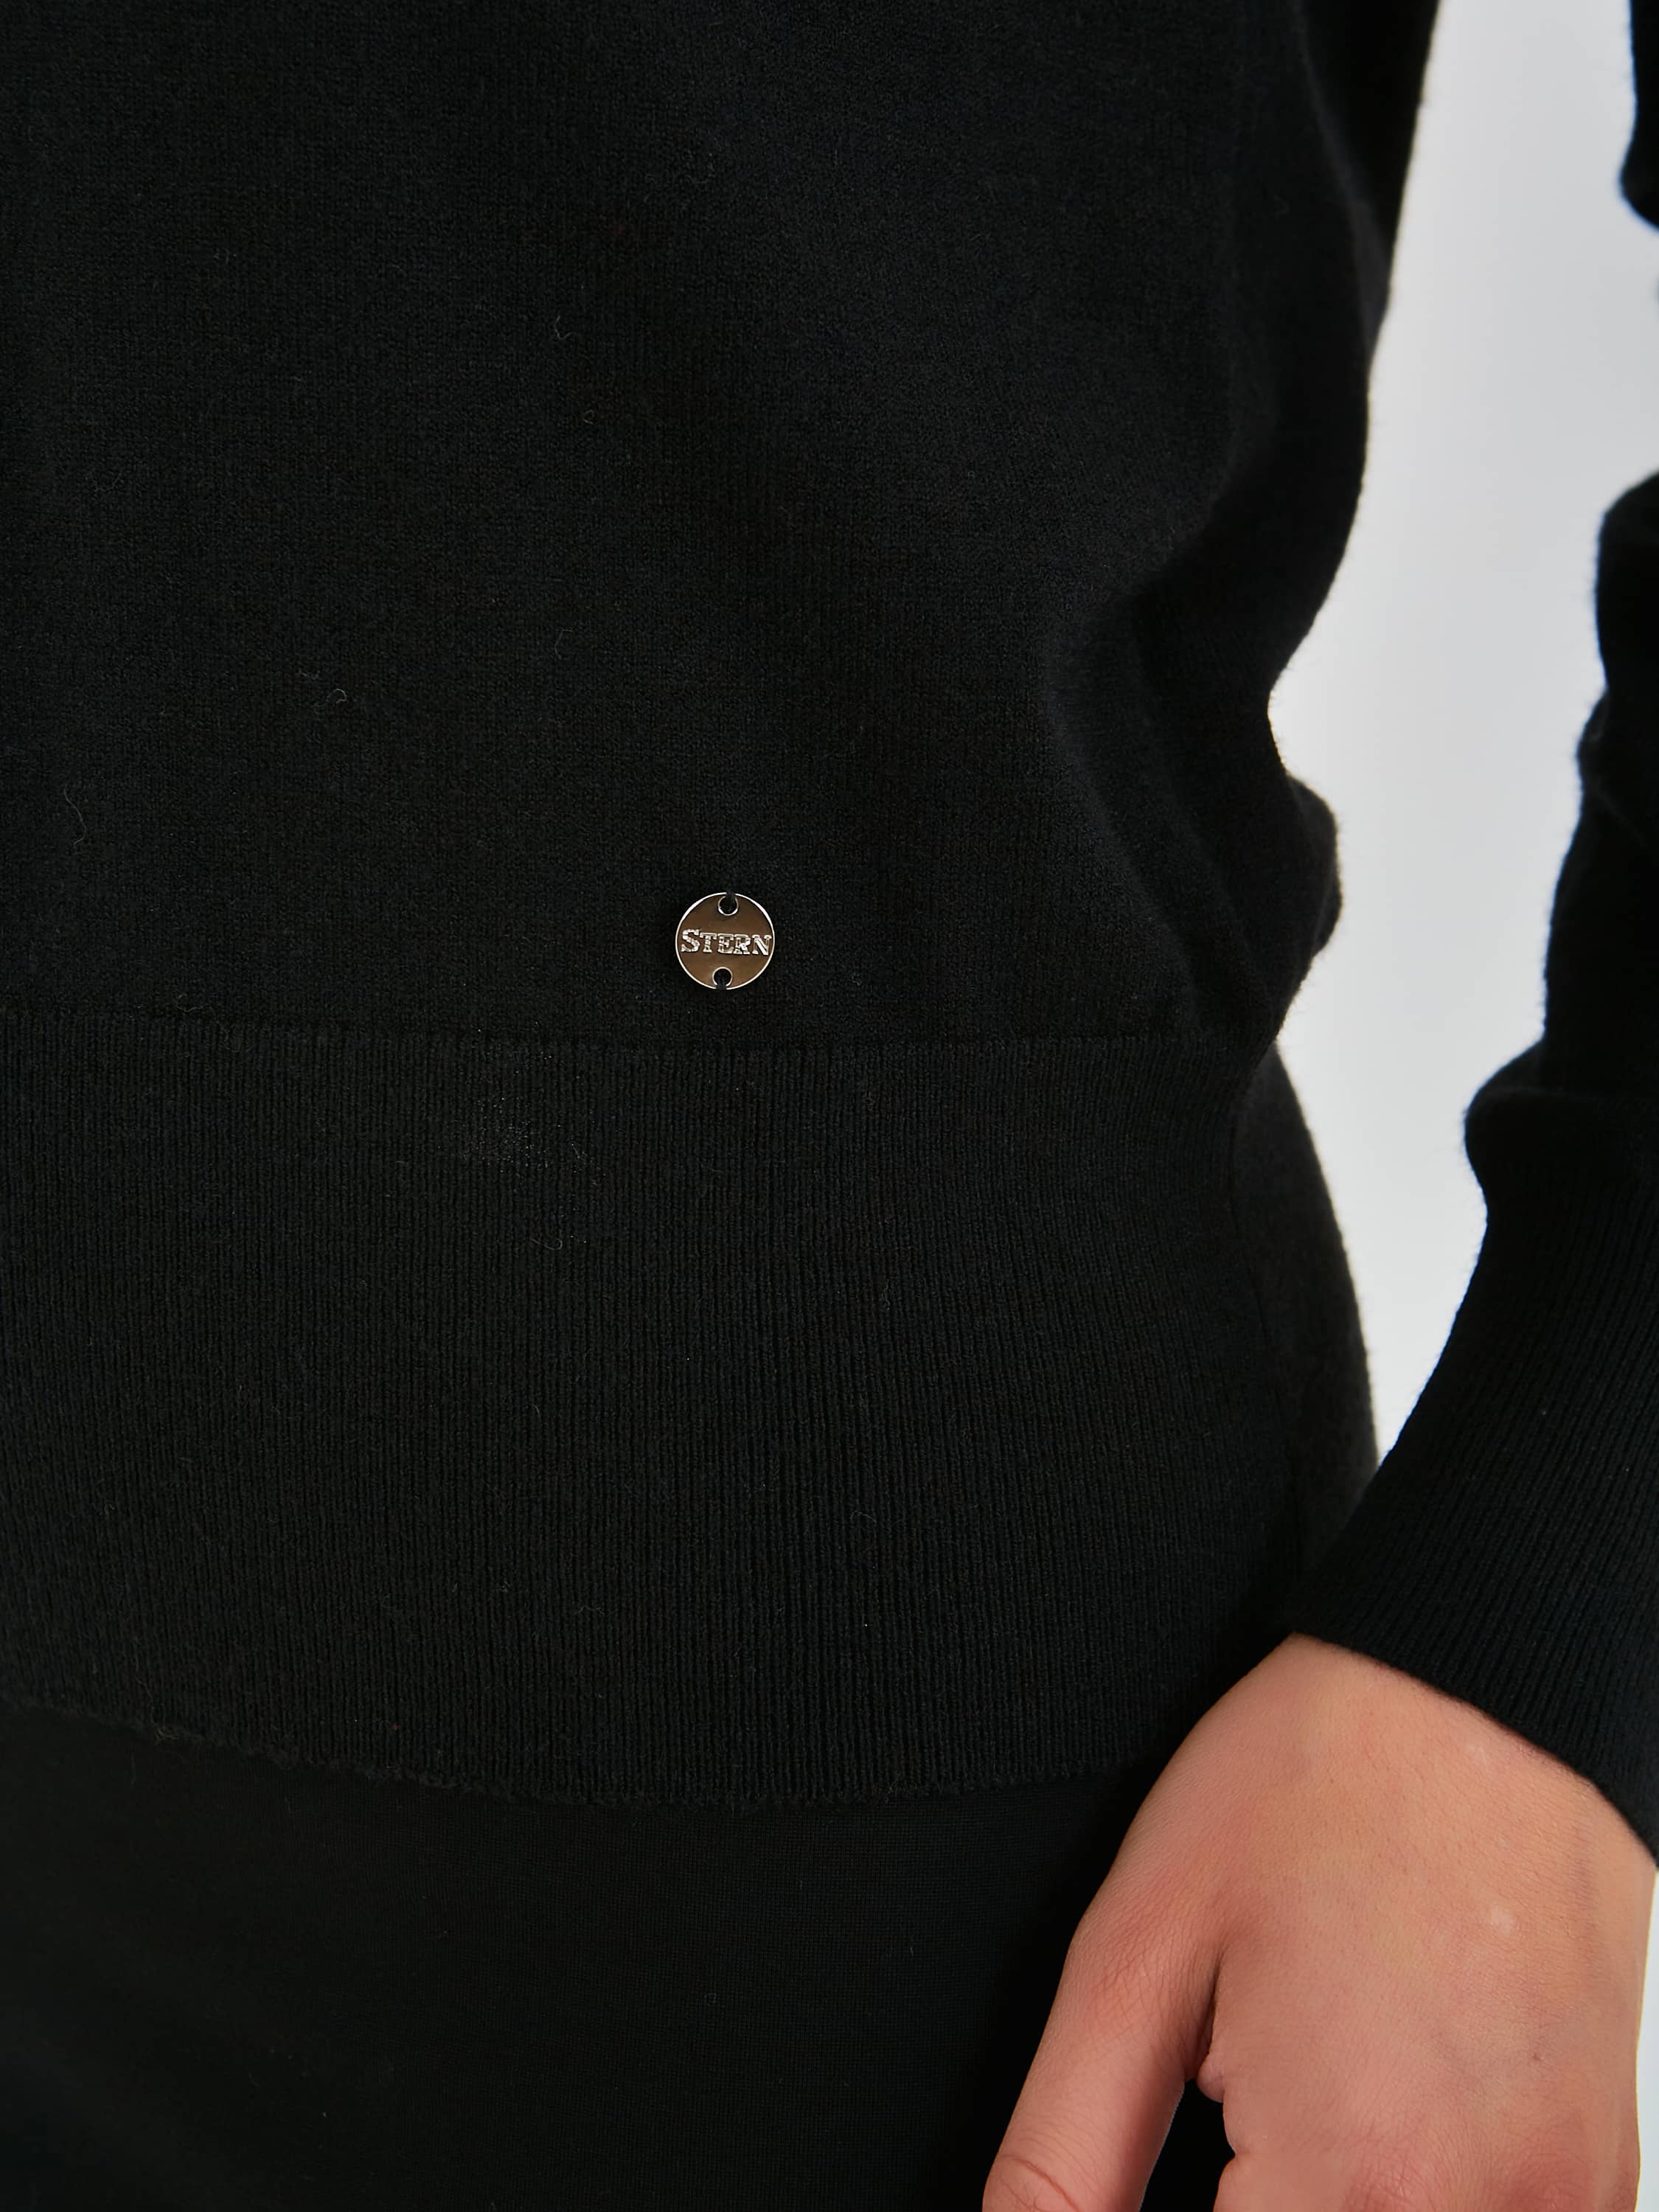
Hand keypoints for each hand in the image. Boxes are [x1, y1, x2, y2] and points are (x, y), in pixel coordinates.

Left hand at [983, 1631, 1655, 2210]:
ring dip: (1331, 2203)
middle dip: (1249, 2204)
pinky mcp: (1604, 2175)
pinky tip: (1384, 2109)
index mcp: (1356, 2172)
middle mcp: (1486, 2210)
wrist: (1475, 1687)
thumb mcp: (1133, 1953)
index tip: (1184, 2164)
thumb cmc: (1316, 1782)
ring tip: (1298, 2095)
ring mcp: (1564, 2200)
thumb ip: (1065, 2149)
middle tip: (1233, 2109)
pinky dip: (1424, 2198)